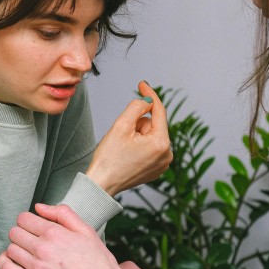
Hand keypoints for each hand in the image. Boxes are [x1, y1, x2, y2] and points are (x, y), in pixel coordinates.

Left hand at [0, 203, 138, 268]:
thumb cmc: (99, 262)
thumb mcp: (86, 230)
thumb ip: (62, 214)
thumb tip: (39, 207)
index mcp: (55, 232)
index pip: (24, 219)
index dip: (27, 222)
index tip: (33, 228)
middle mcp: (42, 248)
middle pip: (14, 233)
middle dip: (20, 234)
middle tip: (29, 241)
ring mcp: (36, 267)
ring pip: (10, 250)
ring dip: (15, 249)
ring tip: (24, 253)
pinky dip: (5, 263)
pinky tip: (12, 262)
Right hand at [85, 81, 171, 195]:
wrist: (101, 185)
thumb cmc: (108, 159)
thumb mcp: (120, 126)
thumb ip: (136, 107)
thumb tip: (147, 101)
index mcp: (161, 143)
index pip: (158, 111)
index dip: (149, 95)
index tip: (141, 84)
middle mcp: (167, 154)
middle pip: (152, 125)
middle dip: (137, 124)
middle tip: (121, 136)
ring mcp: (163, 164)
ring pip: (150, 136)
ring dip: (137, 136)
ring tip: (123, 148)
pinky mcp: (156, 169)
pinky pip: (150, 147)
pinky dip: (139, 146)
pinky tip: (127, 155)